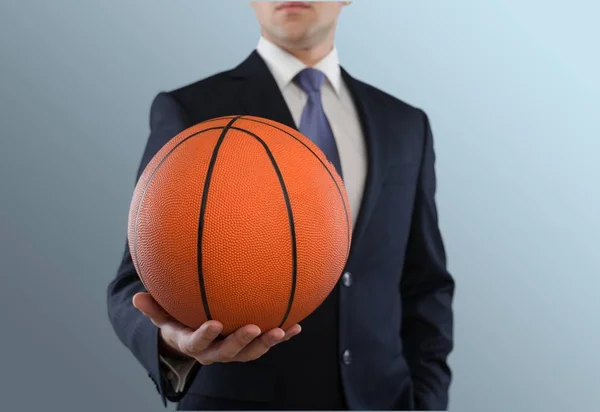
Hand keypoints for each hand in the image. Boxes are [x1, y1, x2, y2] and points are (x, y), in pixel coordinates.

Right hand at [132, 292, 300, 364]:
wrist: (195, 339)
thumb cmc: (178, 321)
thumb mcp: (163, 316)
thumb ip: (153, 308)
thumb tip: (137, 297)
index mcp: (193, 344)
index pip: (198, 343)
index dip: (206, 335)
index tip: (215, 323)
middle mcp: (214, 352)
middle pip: (229, 352)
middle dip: (242, 341)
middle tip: (255, 328)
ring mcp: (234, 352)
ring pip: (251, 352)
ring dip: (267, 343)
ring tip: (282, 330)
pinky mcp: (249, 347)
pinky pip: (266, 343)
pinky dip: (282, 336)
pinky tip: (297, 326)